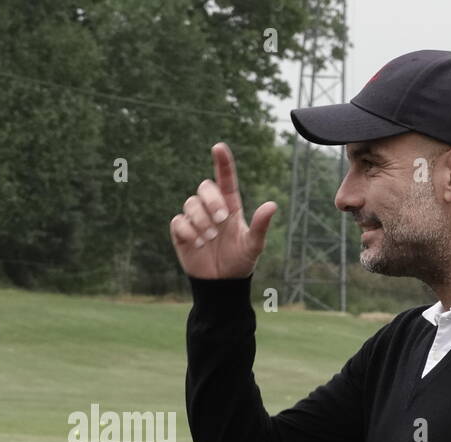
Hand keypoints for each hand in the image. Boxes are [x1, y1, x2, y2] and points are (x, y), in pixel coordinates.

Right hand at [170, 142, 277, 279]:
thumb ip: (260, 226)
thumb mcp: (254, 246)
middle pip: (205, 187)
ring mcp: (195, 220)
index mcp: (230, 206)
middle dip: (212, 201)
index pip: (225, 178)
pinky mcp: (181, 233)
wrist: (221, 284)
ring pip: (190, 203)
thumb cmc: (240, 262)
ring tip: (209, 238)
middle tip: (221, 221)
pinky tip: (197, 244)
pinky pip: (178, 222)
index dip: (222, 162)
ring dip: (201, 220)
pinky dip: (188, 231)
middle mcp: (211, 208)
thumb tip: (272, 205)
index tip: (218, 147)